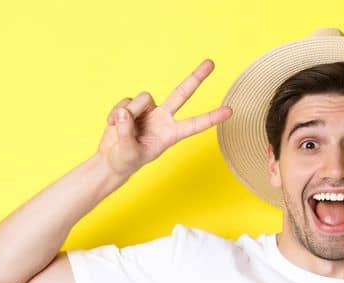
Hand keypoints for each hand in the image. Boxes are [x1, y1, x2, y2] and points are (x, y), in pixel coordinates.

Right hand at [97, 59, 232, 178]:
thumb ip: (125, 133)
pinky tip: (113, 124)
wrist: (112, 158)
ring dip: (130, 112)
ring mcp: (149, 110)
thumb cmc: (125, 160)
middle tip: (212, 62)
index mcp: (171, 134)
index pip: (195, 124)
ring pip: (143, 98)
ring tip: (120, 129)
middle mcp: (164, 118)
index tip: (230, 111)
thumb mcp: (128, 153)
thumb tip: (125, 112)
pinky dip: (115, 114)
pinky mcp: (134, 106)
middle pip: (182, 93)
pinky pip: (125, 101)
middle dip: (196, 77)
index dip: (212, 117)